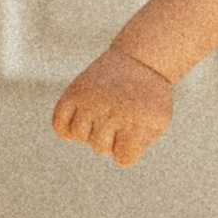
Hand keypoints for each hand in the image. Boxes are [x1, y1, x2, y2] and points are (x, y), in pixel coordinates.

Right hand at [52, 47, 175, 165]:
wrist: (141, 59)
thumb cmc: (149, 97)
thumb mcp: (158, 121)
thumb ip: (140, 144)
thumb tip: (118, 156)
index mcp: (138, 119)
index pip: (123, 158)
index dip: (126, 150)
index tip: (133, 135)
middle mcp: (114, 110)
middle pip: (100, 147)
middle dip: (110, 140)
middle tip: (119, 121)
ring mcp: (92, 100)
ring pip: (79, 136)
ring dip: (90, 132)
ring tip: (102, 118)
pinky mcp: (75, 91)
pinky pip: (59, 123)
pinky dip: (65, 129)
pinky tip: (76, 125)